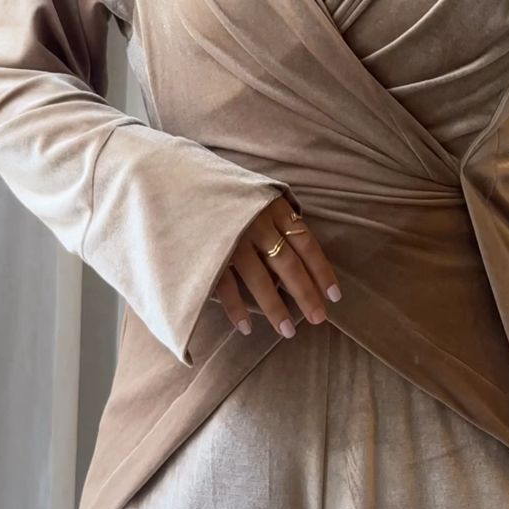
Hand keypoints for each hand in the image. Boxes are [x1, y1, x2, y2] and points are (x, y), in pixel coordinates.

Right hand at [212, 194, 341, 339]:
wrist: (173, 176)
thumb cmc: (222, 190)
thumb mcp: (256, 193)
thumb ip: (277, 216)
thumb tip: (299, 247)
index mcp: (273, 208)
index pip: (307, 244)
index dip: (322, 272)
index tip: (335, 297)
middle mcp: (257, 223)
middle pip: (288, 265)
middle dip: (305, 295)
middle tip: (318, 319)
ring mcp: (232, 238)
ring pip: (260, 279)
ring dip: (275, 308)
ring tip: (287, 332)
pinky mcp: (207, 252)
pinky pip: (226, 285)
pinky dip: (237, 308)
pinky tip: (247, 328)